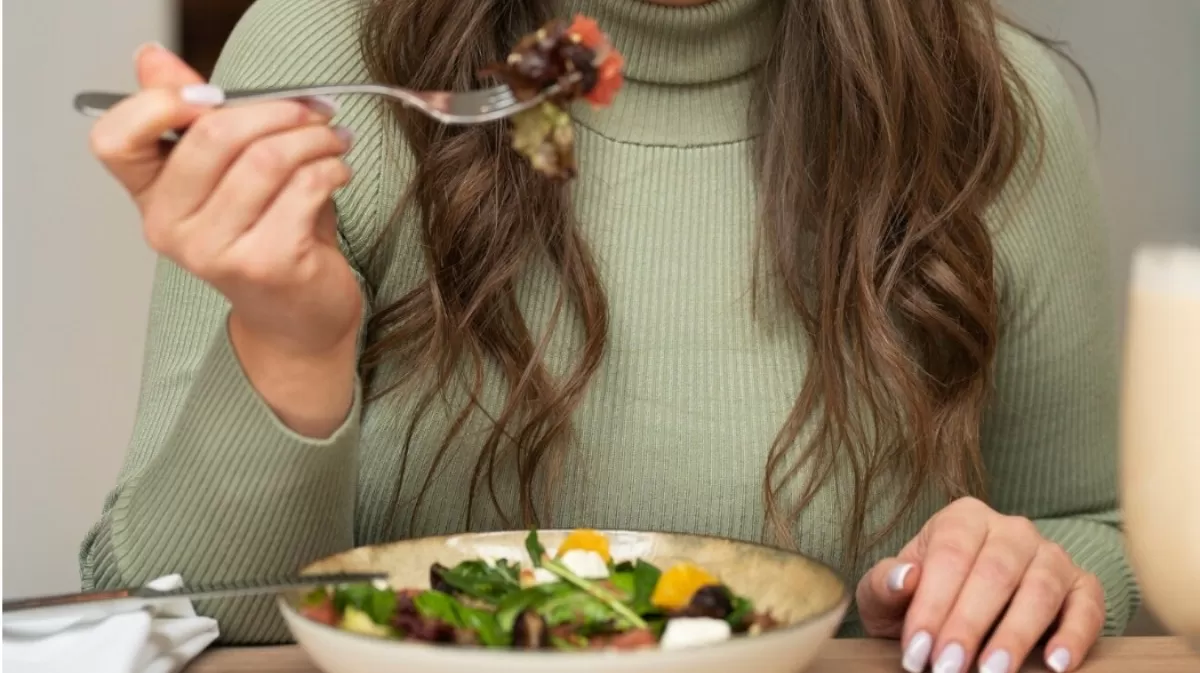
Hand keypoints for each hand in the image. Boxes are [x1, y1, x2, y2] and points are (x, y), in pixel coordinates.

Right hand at [89, 44, 361, 435]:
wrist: (298, 319)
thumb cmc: (267, 237)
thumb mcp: (227, 174)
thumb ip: (194, 118)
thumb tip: (154, 60)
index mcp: (150, 198)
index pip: (115, 140)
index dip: (160, 104)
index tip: (215, 96)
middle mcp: (171, 228)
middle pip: (214, 135)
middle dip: (277, 110)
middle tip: (314, 111)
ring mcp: (216, 251)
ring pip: (268, 159)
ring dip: (314, 138)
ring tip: (334, 140)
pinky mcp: (266, 263)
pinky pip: (304, 189)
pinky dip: (331, 168)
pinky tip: (338, 171)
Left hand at [856, 497, 1104, 672]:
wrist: (961, 616)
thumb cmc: (920, 603)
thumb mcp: (889, 596)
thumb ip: (884, 584)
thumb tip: (903, 577)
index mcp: (962, 519)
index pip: (949, 556)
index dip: (932, 605)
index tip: (917, 651)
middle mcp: (1012, 529)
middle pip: (994, 572)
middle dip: (968, 625)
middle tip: (948, 668)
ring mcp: (1052, 555)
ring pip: (1041, 588)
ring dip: (1016, 635)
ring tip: (992, 672)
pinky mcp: (1083, 587)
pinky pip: (1087, 607)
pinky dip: (1075, 636)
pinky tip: (1055, 665)